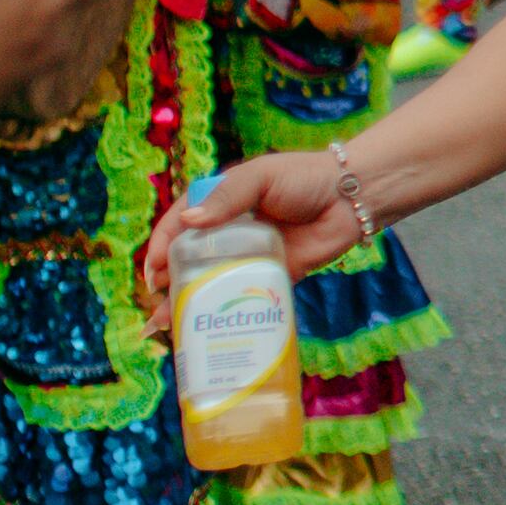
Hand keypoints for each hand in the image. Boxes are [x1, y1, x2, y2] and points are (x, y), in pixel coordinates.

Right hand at [144, 151, 362, 313]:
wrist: (352, 198)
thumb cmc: (304, 177)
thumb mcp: (259, 177)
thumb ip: (226, 197)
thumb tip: (189, 221)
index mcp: (220, 203)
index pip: (179, 225)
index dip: (162, 246)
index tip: (152, 268)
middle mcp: (229, 232)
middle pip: (189, 258)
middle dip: (169, 279)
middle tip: (157, 298)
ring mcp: (249, 256)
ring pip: (211, 281)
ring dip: (189, 300)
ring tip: (169, 322)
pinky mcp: (272, 276)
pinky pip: (244, 296)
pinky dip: (226, 311)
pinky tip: (209, 328)